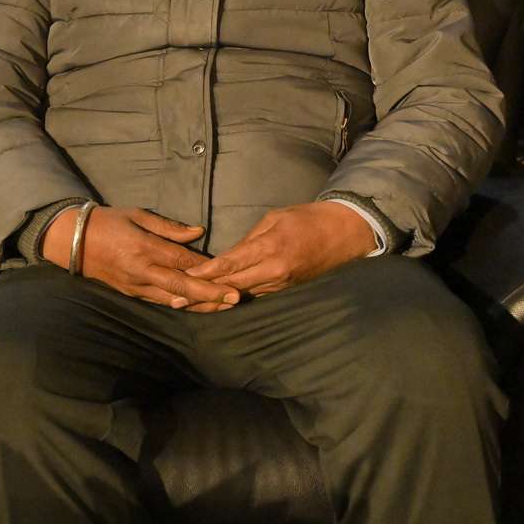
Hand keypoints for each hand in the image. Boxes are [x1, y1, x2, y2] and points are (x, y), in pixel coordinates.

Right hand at [42, 205, 238, 309]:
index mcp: (144, 247)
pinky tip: (195, 307)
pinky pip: (159, 302)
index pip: (182, 259)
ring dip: (200, 304)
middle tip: (236, 298)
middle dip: (210, 293)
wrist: (73, 241)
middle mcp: (142, 270)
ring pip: (173, 299)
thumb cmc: (108, 221)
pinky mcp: (131, 293)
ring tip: (223, 307)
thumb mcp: (138, 215)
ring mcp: (136, 285)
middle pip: (182, 285)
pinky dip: (179, 305)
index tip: (229, 270)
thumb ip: (169, 227)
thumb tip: (199, 232)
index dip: (207, 267)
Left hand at [186, 201, 375, 299]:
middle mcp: (275, 272)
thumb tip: (227, 256)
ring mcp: (282, 284)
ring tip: (191, 304)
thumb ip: (248, 239)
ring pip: (244, 296)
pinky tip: (218, 303)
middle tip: (178, 299)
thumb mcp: (274, 218)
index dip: (205, 273)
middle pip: (232, 287)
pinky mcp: (287, 290)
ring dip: (217, 301)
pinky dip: (237, 299)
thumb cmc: (307, 219)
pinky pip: (258, 296)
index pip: (230, 265)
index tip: (184, 277)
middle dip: (204, 293)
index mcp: (270, 249)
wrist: (345, 233)